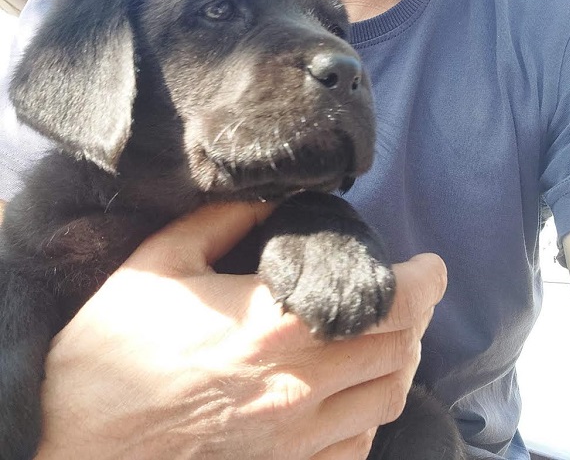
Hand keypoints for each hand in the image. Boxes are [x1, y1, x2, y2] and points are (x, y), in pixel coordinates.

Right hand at [34, 202, 446, 459]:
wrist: (73, 448)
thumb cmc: (108, 353)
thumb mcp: (157, 264)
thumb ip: (221, 221)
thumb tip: (270, 199)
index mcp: (270, 325)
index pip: (384, 302)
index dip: (422, 282)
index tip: (431, 266)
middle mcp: (296, 384)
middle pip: (397, 349)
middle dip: (416, 317)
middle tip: (409, 295)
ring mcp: (294, 438)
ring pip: (387, 397)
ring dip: (401, 362)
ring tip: (391, 338)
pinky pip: (357, 445)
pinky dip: (372, 412)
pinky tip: (357, 393)